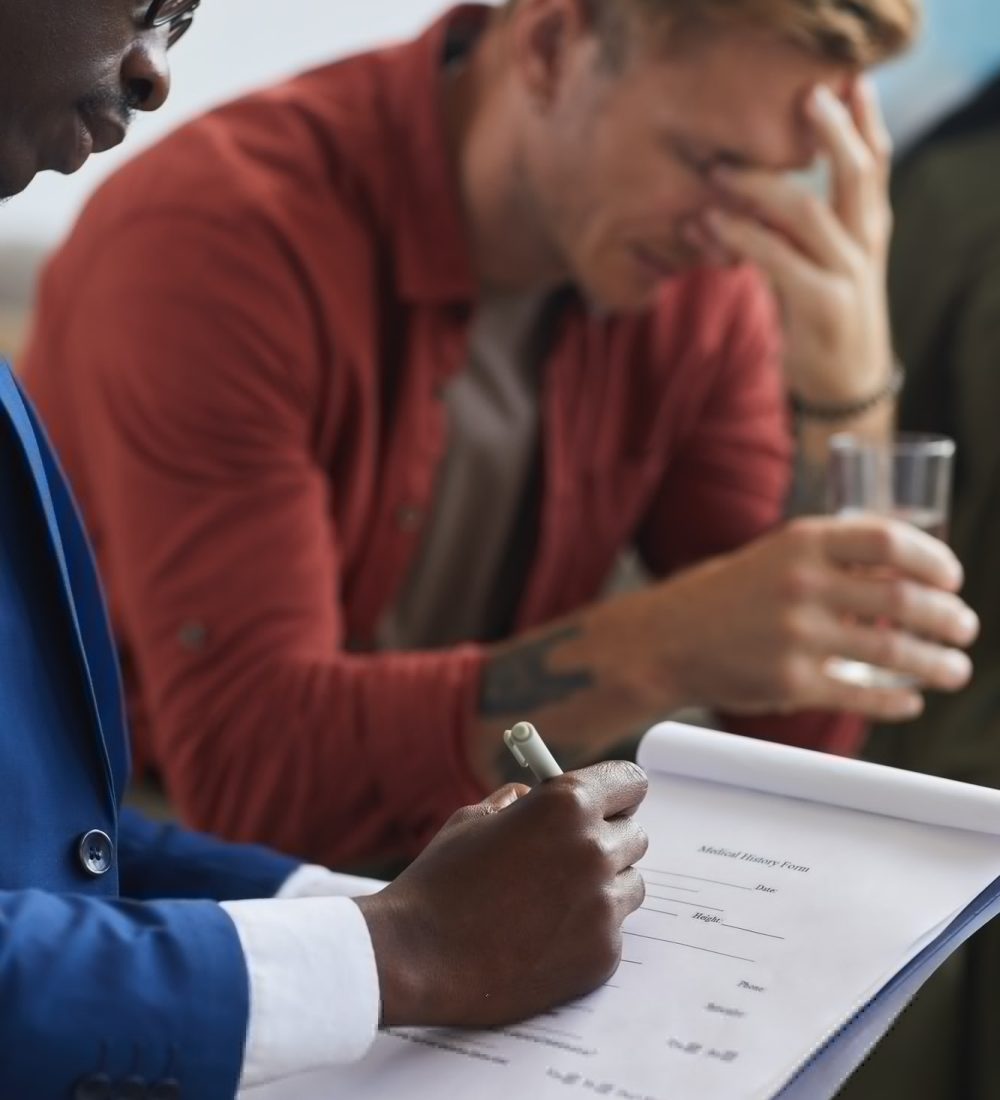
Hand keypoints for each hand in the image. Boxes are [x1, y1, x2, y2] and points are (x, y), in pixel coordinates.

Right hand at [355, 761, 647, 1028]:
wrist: (419, 956)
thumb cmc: (441, 881)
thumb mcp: (475, 819)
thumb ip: (519, 803)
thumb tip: (536, 796)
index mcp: (567, 803)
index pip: (631, 783)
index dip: (616, 793)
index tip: (607, 804)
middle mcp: (594, 848)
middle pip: (634, 835)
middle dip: (606, 840)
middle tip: (569, 856)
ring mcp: (603, 904)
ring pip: (628, 884)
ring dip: (602, 886)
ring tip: (551, 901)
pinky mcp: (603, 952)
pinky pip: (611, 930)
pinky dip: (586, 931)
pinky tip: (543, 937)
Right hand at [614, 515, 977, 721]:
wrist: (662, 640)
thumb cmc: (721, 596)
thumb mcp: (773, 557)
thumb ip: (831, 561)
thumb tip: (905, 578)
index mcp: (800, 543)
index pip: (890, 542)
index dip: (934, 560)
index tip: (951, 579)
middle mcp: (802, 585)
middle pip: (905, 601)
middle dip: (949, 619)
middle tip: (964, 628)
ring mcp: (797, 636)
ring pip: (894, 653)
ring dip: (937, 663)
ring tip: (954, 669)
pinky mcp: (791, 683)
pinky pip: (862, 694)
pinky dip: (896, 701)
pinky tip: (910, 701)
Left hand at [695, 78, 894, 404]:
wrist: (845, 391)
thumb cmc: (824, 326)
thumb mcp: (824, 271)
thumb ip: (801, 236)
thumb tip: (753, 197)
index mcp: (869, 233)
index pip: (876, 166)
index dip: (864, 123)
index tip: (845, 83)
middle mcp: (866, 248)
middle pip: (858, 174)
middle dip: (831, 131)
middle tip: (802, 97)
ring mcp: (847, 277)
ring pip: (809, 212)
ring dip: (761, 185)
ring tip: (719, 169)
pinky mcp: (821, 306)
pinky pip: (777, 258)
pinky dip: (740, 236)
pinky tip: (711, 224)